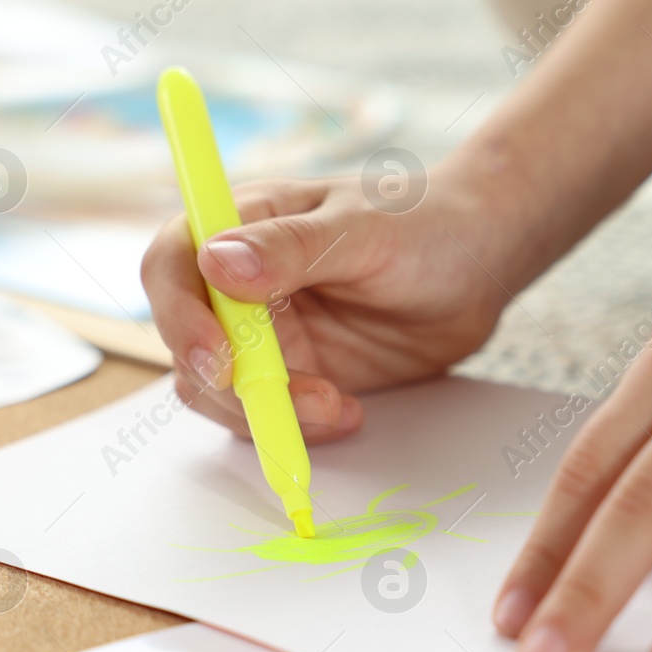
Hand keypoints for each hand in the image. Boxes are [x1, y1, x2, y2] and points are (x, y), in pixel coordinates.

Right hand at [141, 170, 514, 441]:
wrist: (480, 265)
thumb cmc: (424, 223)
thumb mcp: (364, 228)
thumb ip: (291, 248)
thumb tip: (216, 263)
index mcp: (242, 225)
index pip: (172, 266)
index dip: (179, 316)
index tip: (218, 357)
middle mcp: (239, 284)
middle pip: (187, 343)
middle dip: (231, 383)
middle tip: (301, 398)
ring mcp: (265, 334)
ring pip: (219, 391)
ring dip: (268, 413)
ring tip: (338, 406)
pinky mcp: (295, 376)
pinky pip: (266, 416)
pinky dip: (297, 428)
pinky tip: (349, 413)